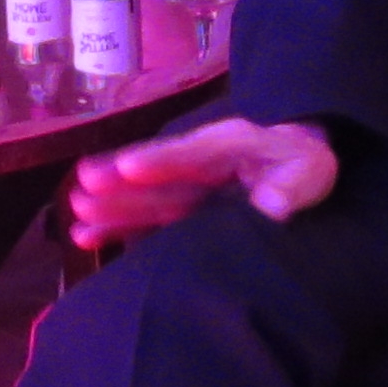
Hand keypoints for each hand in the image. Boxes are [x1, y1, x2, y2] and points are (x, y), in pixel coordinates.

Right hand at [62, 117, 335, 246]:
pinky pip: (150, 220)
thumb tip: (272, 205)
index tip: (127, 167)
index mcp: (228, 148)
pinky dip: (122, 227)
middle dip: (119, 185)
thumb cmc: (304, 164)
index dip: (159, 161)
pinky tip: (90, 238)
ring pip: (146, 199)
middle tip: (79, 192)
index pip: (190, 155)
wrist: (300, 168)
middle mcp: (200, 167)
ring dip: (113, 209)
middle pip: (157, 177)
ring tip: (77, 224)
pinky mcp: (186, 214)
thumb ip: (295, 183)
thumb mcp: (310, 169)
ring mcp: (189, 190)